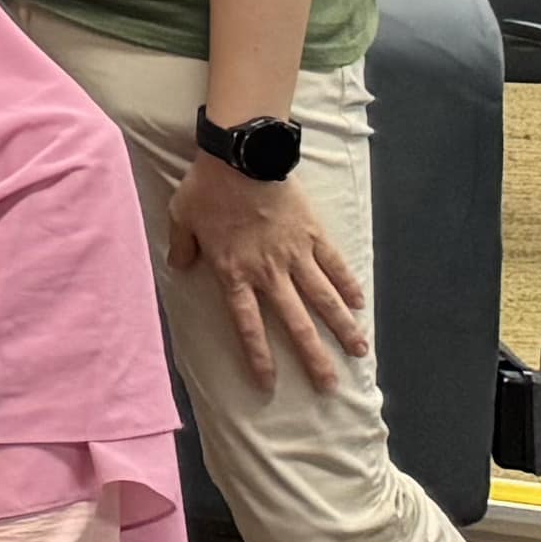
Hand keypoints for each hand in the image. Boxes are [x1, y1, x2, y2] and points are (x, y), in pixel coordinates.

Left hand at [171, 151, 369, 387]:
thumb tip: (180, 266)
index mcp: (235, 273)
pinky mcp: (313, 234)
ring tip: (360, 352)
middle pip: (295, 323)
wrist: (240, 156)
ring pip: (324, 300)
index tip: (269, 384)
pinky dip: (349, 285)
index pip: (248, 325)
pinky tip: (360, 304)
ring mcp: (295, 255)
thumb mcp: (181, 217)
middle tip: (329, 385)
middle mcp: (269, 272)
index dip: (259, 356)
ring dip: (342, 328)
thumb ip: (182, 246)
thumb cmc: (206, 187)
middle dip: (314, 357)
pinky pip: (335, 265)